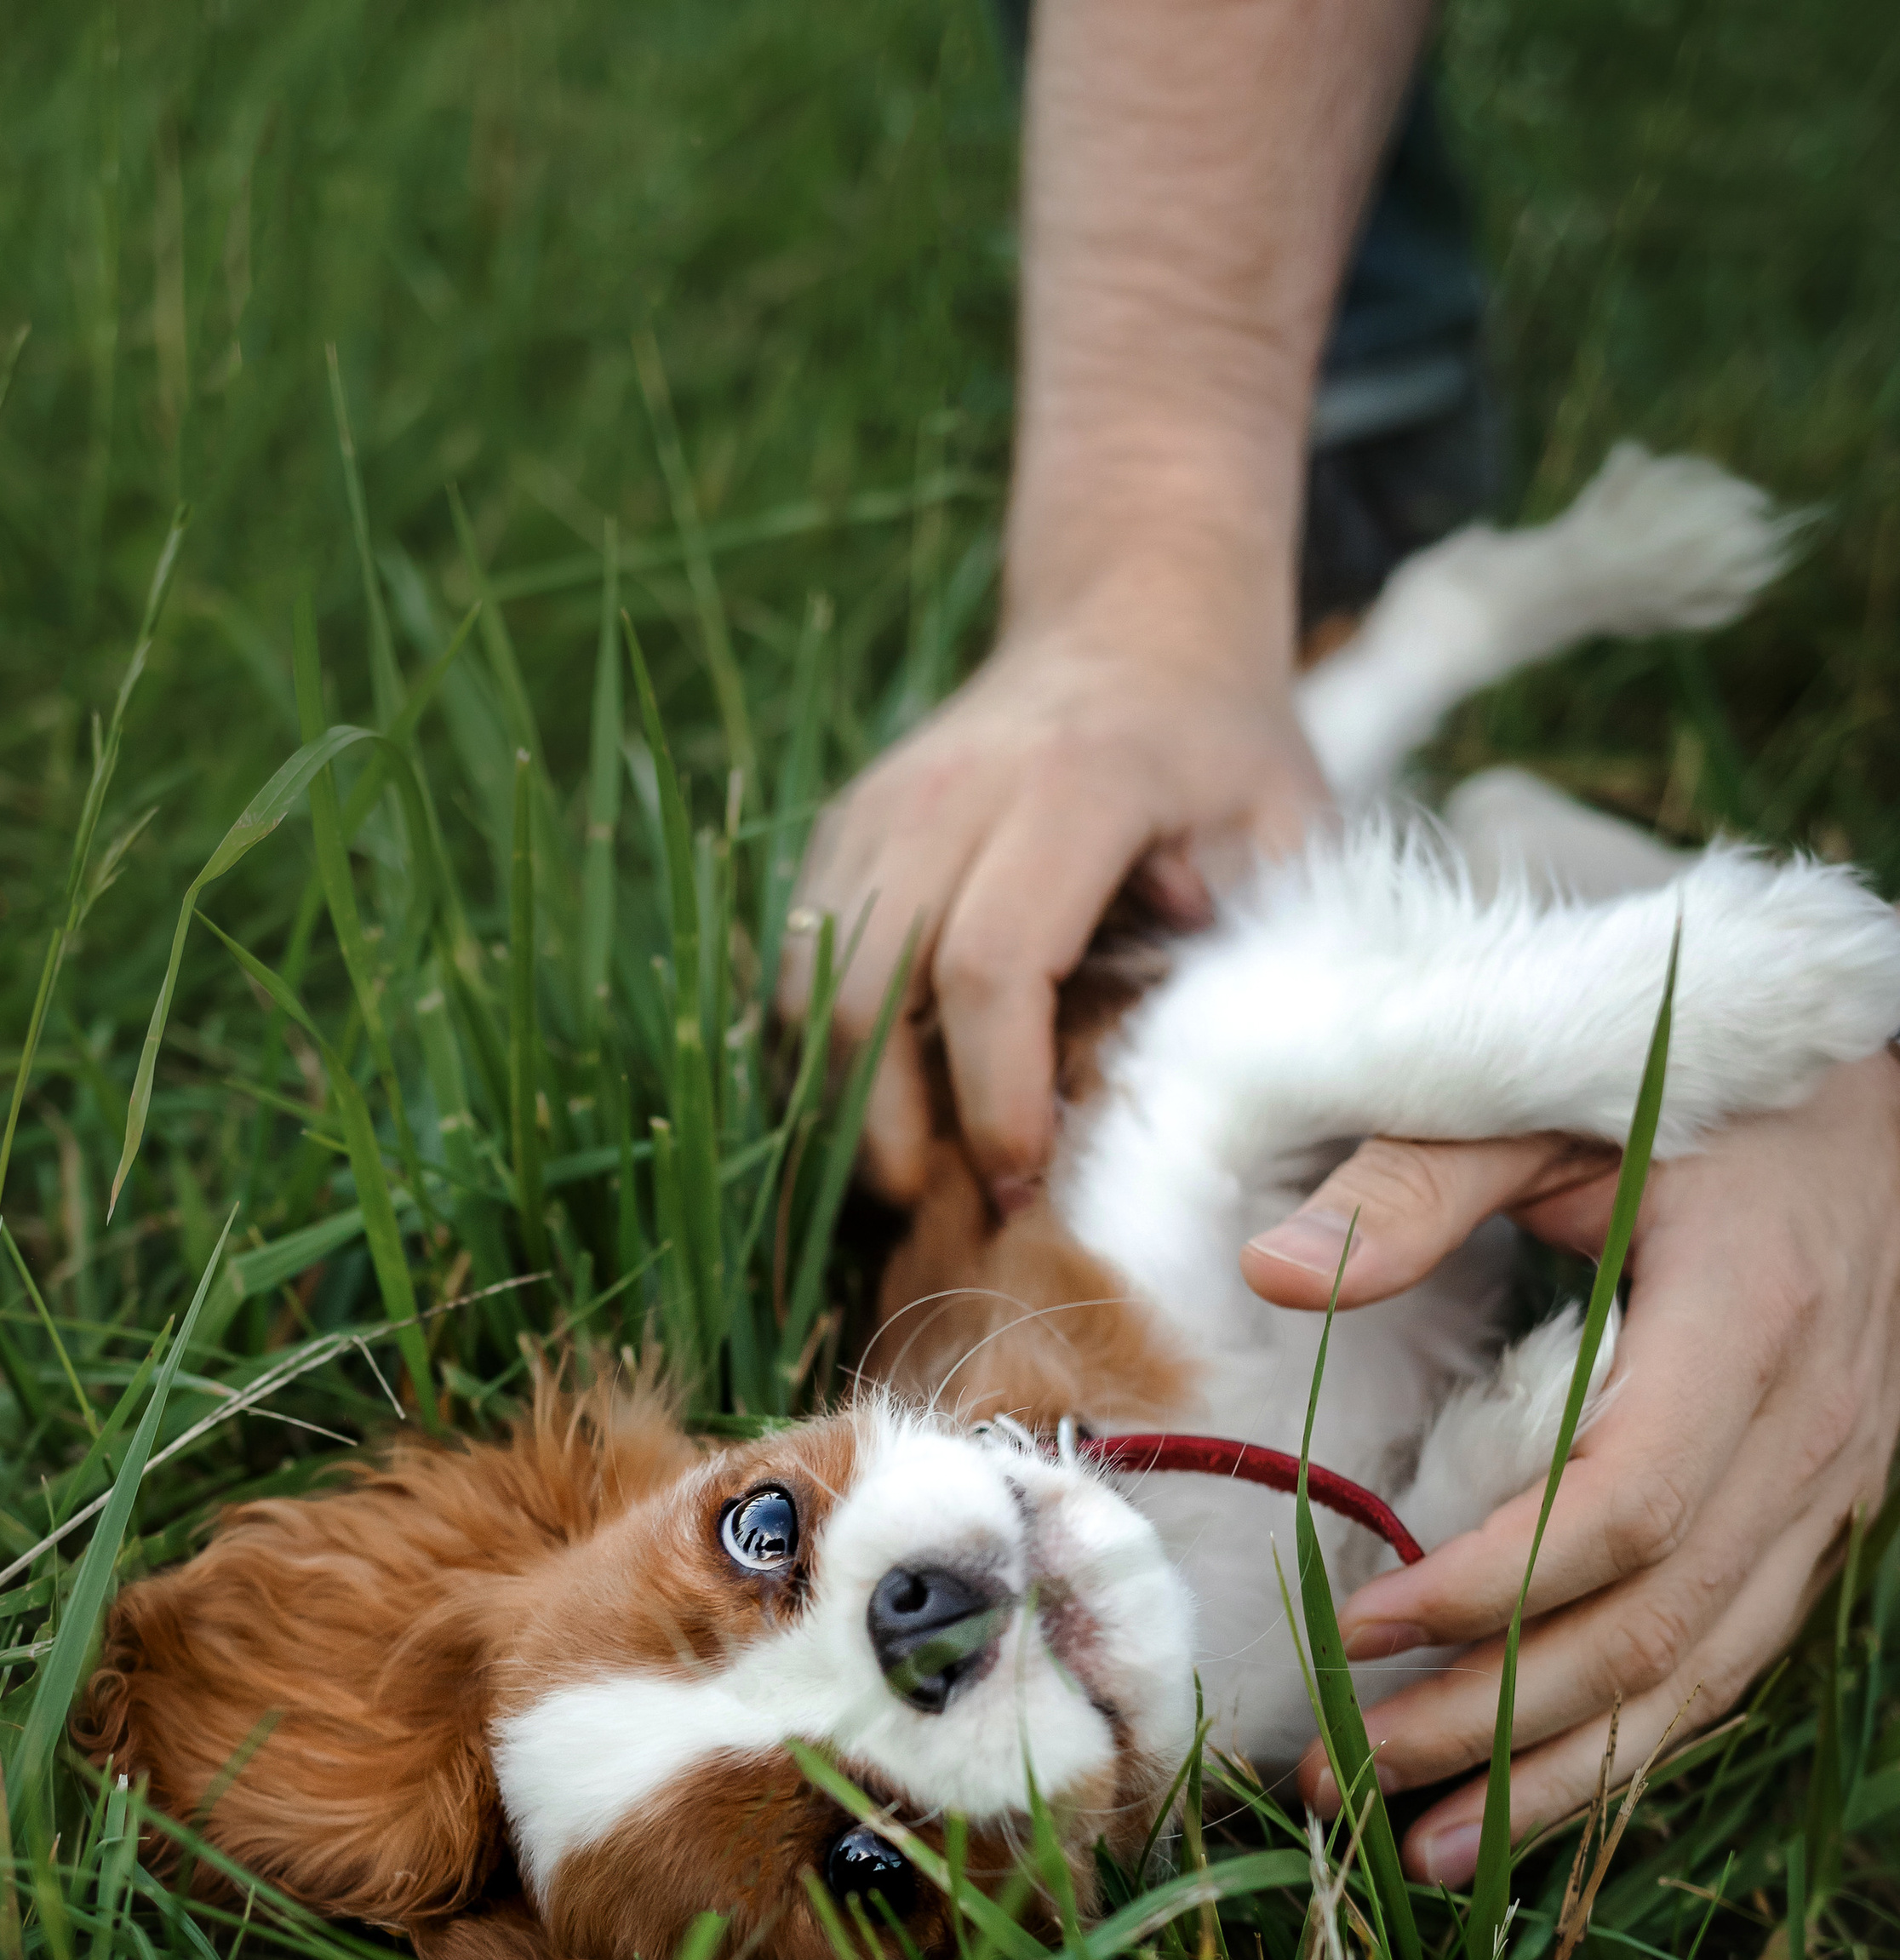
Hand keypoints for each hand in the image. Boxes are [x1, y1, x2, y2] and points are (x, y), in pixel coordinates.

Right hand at [779, 575, 1326, 1210]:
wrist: (1132, 623)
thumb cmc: (1222, 746)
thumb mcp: (1289, 822)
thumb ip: (1263, 943)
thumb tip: (1206, 1086)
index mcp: (1071, 786)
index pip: (992, 965)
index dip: (996, 1093)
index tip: (1023, 1177)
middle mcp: (949, 791)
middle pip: (868, 991)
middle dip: (891, 1125)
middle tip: (946, 1207)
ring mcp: (877, 809)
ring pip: (811, 987)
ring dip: (843, 1099)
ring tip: (910, 1173)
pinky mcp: (840, 835)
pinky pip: (800, 968)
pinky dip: (824, 1053)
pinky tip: (884, 1107)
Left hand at [1238, 1050, 1899, 1881]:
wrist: (1867, 1108)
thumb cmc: (1691, 1097)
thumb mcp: (1547, 1100)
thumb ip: (1414, 1181)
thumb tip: (1273, 1273)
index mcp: (1749, 1320)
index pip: (1625, 1505)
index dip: (1491, 1587)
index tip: (1355, 1627)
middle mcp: (1814, 1428)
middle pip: (1654, 1623)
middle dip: (1493, 1721)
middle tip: (1342, 1775)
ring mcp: (1835, 1491)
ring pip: (1702, 1677)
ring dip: (1559, 1777)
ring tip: (1419, 1850)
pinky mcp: (1823, 1525)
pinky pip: (1731, 1663)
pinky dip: (1629, 1744)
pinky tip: (1527, 1801)